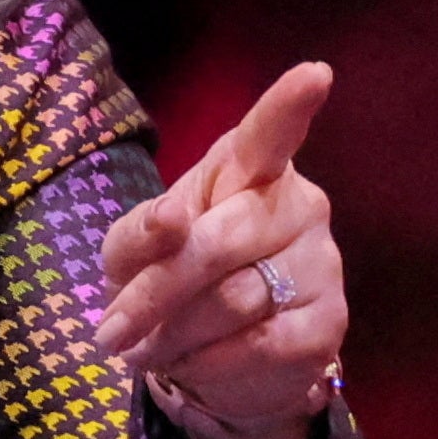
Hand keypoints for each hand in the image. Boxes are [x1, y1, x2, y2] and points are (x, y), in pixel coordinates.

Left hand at [95, 62, 348, 438]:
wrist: (212, 360)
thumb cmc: (171, 279)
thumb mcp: (133, 252)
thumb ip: (141, 232)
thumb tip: (171, 222)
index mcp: (246, 169)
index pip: (269, 134)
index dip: (288, 106)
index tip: (314, 74)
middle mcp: (296, 205)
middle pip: (217, 243)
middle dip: (153, 294)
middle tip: (109, 335)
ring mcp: (321, 264)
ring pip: (233, 301)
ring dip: (172, 336)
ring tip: (146, 351)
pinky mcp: (328, 325)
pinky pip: (258, 345)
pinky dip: (208, 363)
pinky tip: (193, 364)